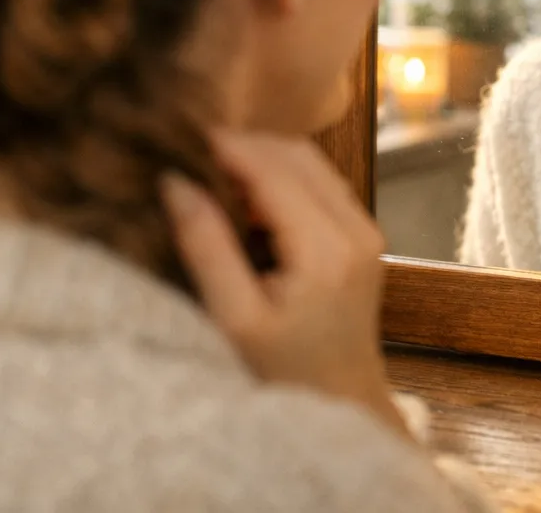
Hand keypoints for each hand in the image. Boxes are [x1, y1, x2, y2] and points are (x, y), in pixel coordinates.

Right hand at [161, 129, 407, 437]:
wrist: (340, 403)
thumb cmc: (283, 373)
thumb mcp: (234, 318)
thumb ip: (206, 247)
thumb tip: (176, 183)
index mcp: (327, 250)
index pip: (273, 169)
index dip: (226, 146)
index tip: (179, 137)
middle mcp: (356, 230)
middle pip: (296, 154)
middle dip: (243, 146)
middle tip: (191, 155)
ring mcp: (365, 230)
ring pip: (310, 163)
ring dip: (262, 159)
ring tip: (212, 176)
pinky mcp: (362, 235)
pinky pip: (320, 183)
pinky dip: (281, 177)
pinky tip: (245, 199)